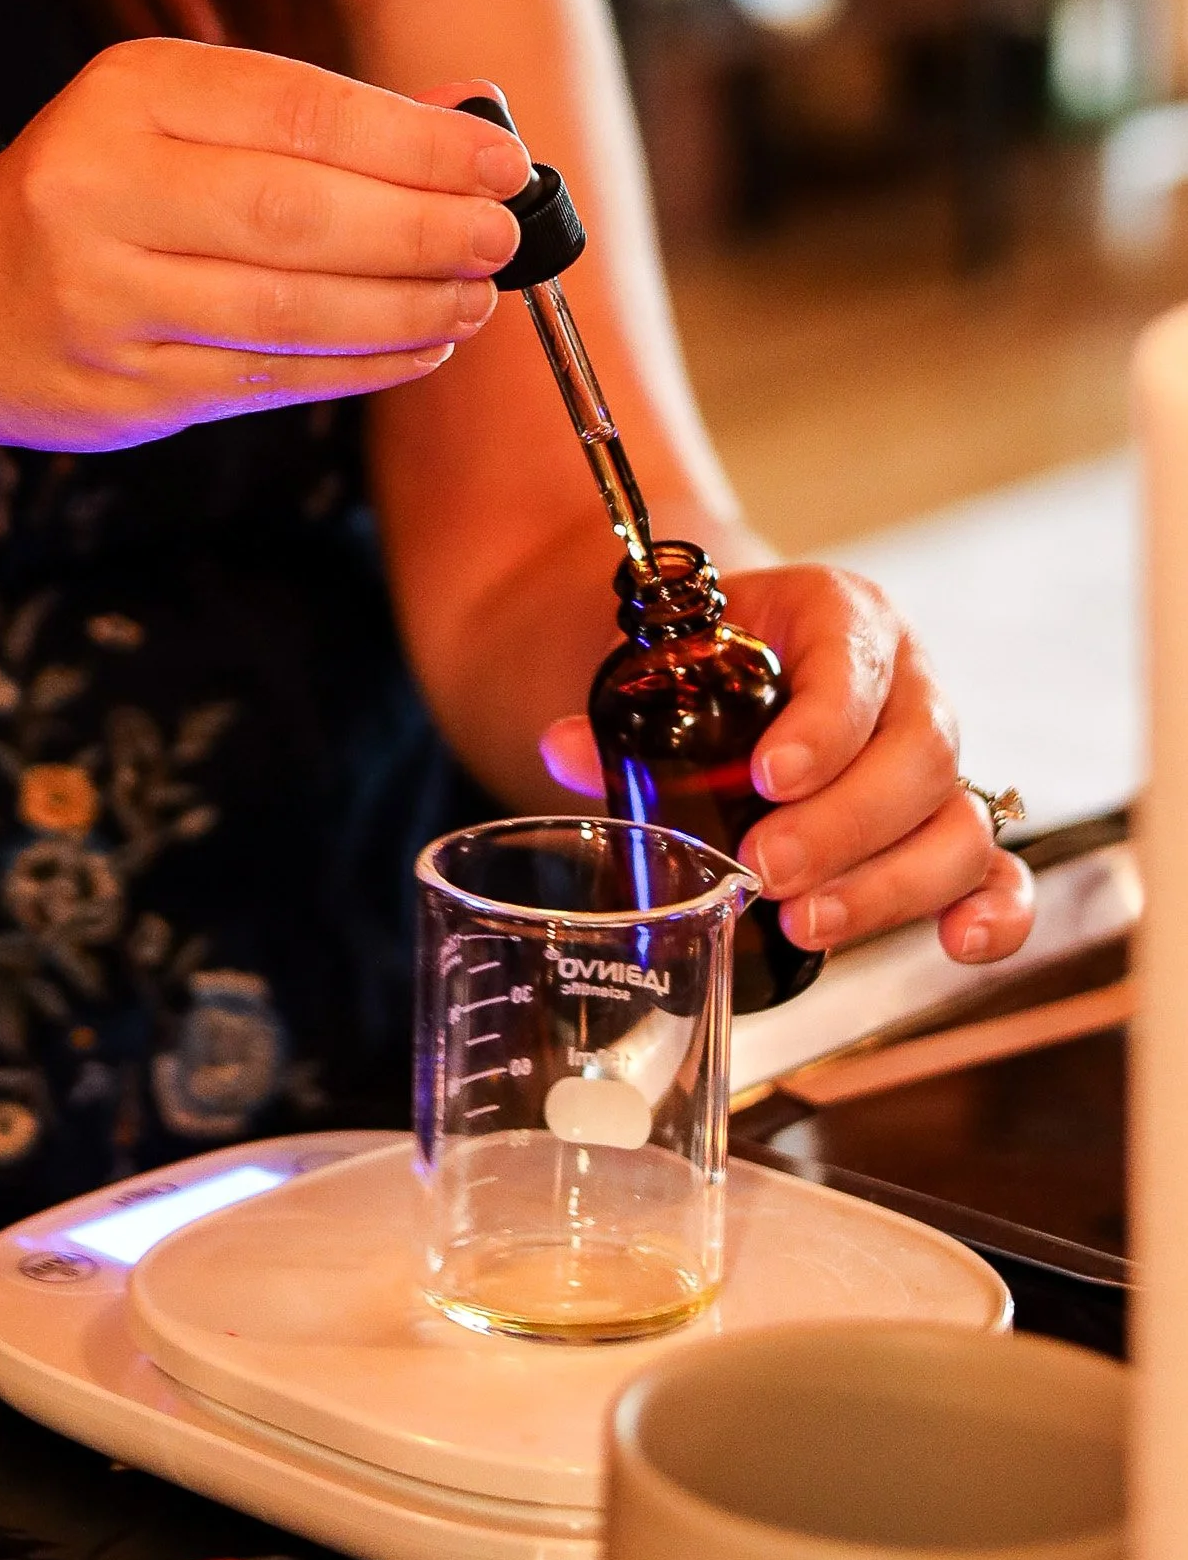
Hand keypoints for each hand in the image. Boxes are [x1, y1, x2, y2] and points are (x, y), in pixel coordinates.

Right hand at [0, 40, 530, 457]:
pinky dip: (359, 367)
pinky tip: (421, 347)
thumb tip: (470, 115)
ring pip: (286, 310)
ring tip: (475, 298)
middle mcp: (102, 189)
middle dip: (419, 229)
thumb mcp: (178, 119)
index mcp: (127, 95)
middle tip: (500, 239)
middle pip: (294, 214)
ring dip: (401, 307)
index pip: (297, 112)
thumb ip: (315, 118)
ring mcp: (105, 297)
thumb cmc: (97, 195)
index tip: (502, 166)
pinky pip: (267, 379)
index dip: (413, 144)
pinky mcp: (124, 387)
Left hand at [540, 565, 1034, 964]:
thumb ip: (615, 712)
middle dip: (842, 823)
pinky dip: (992, 909)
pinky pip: (997, 868)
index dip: (824, 725)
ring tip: (807, 923)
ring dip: (889, 883)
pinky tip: (959, 942)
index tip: (768, 777)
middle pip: (918, 752)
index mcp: (838, 617)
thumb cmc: (703, 665)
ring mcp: (936, 759)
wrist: (736, 668)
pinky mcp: (948, 826)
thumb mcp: (660, 665)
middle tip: (766, 870)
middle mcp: (907, 681)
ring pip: (956, 820)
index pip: (854, 661)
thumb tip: (562, 750)